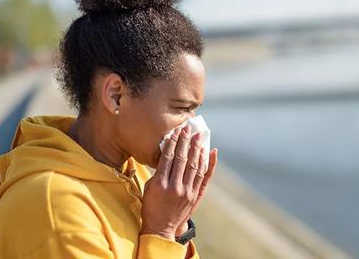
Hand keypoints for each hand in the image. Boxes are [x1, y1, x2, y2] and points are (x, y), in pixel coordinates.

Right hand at [140, 124, 217, 240]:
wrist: (161, 229)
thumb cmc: (151, 206)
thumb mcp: (149, 188)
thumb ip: (158, 172)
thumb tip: (167, 155)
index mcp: (160, 183)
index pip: (167, 157)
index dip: (172, 142)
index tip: (176, 131)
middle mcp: (175, 186)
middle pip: (182, 158)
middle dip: (185, 142)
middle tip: (188, 129)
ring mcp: (186, 191)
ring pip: (194, 165)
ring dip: (197, 149)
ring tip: (199, 136)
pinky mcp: (194, 196)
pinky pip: (202, 176)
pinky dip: (207, 163)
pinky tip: (209, 153)